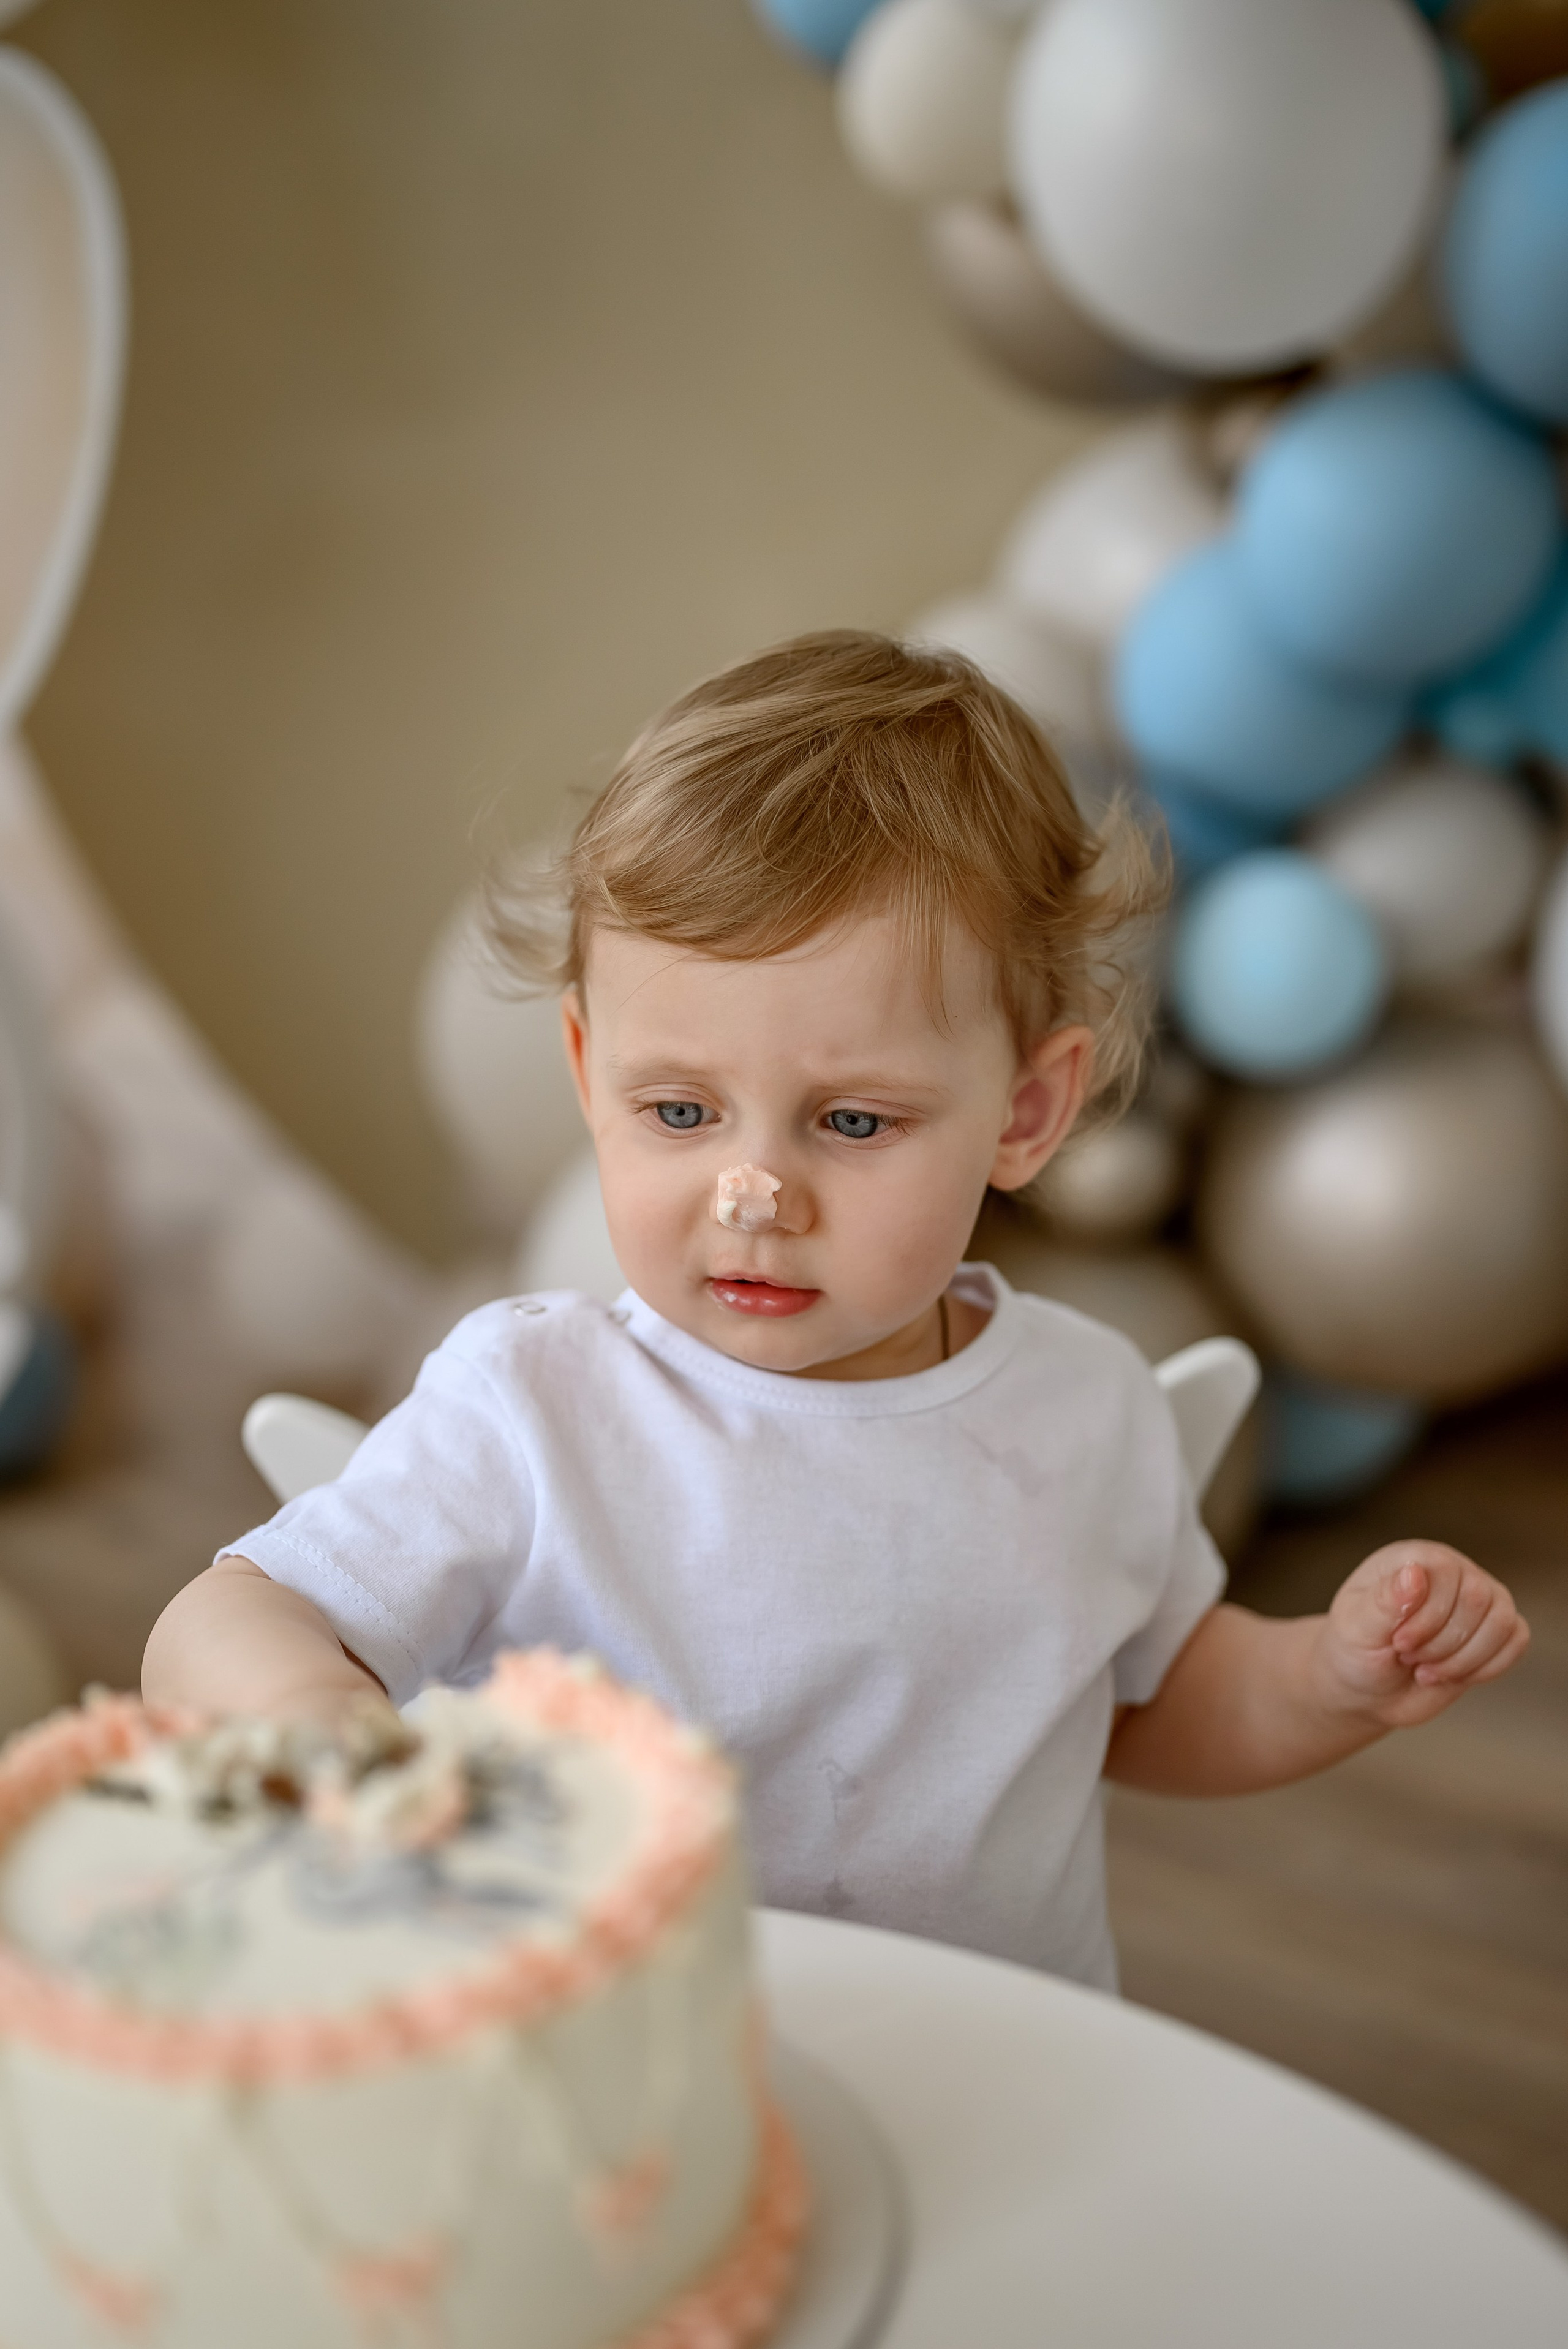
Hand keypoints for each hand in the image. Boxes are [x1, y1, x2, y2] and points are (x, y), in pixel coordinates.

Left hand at [1314, 1541, 1529, 1730]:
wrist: (1367, 1687)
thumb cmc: (1355, 1650)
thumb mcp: (1356, 1628)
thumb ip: (1384, 1602)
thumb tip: (1415, 1574)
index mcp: (1413, 1558)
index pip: (1445, 1570)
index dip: (1429, 1615)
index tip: (1399, 1644)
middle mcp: (1451, 1571)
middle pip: (1477, 1597)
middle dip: (1442, 1643)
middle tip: (1409, 1658)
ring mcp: (1476, 1599)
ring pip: (1502, 1621)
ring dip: (1464, 1659)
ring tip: (1427, 1670)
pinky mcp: (1493, 1629)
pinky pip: (1516, 1640)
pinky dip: (1488, 1667)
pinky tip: (1453, 1675)